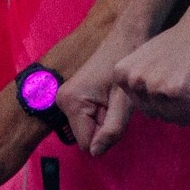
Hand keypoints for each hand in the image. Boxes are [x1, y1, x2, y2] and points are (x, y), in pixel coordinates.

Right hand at [62, 27, 141, 156]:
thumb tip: (96, 153)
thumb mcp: (123, 102)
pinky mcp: (73, 94)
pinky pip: (88, 116)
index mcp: (71, 103)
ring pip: (88, 126)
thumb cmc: (126, 67)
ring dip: (105, 119)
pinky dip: (102, 112)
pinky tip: (111, 95)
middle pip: (86, 135)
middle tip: (118, 105)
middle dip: (104, 127)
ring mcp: (66, 97)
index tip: (117, 114)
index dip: (106, 136)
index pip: (87, 143)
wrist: (127, 36)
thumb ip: (111, 130)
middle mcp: (62, 100)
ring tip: (115, 98)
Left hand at [115, 0, 189, 128]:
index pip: (145, 109)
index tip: (172, 72)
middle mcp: (134, 80)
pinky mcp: (176, 90)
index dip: (165, 97)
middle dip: (178, 102)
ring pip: (176, 118)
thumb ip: (141, 86)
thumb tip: (146, 114)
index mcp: (122, 74)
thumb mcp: (147, 63)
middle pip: (160, 116)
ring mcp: (154, 85)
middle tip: (184, 73)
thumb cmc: (183, 43)